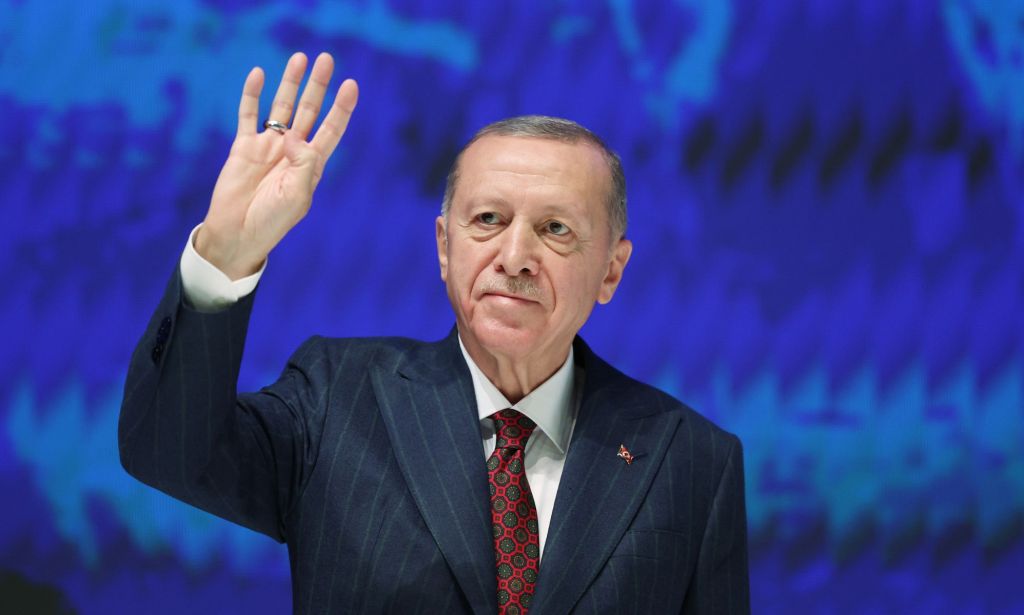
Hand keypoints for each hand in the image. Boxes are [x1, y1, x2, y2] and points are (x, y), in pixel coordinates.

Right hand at [195, 52, 358, 278]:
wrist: (237, 233)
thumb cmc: (272, 221)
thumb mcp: (298, 196)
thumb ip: (303, 164)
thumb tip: (293, 136)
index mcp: (311, 165)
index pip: (331, 129)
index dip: (342, 107)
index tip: (351, 84)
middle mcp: (292, 151)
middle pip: (309, 111)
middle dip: (318, 86)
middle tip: (326, 58)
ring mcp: (268, 147)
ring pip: (282, 107)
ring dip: (290, 83)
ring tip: (299, 58)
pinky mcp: (244, 147)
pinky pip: (248, 115)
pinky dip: (252, 94)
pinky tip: (259, 74)